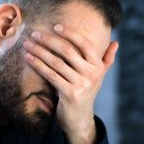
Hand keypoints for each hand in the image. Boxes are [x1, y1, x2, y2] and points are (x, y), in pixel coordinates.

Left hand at [23, 24, 117, 143]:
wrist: (80, 118)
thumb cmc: (87, 93)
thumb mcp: (99, 75)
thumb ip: (107, 59)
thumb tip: (116, 42)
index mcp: (98, 66)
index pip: (85, 44)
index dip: (70, 33)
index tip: (55, 26)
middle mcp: (92, 74)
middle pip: (68, 51)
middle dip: (49, 40)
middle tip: (34, 33)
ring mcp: (81, 84)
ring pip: (56, 63)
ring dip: (39, 52)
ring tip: (27, 44)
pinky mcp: (69, 94)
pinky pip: (50, 75)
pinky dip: (38, 65)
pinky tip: (28, 58)